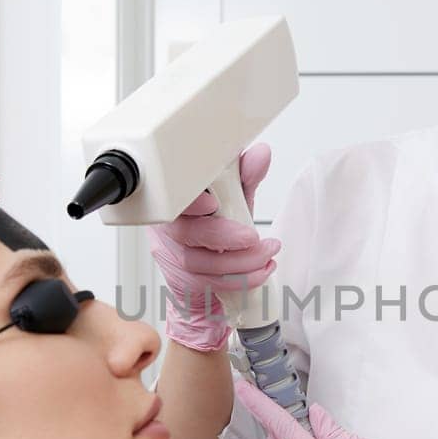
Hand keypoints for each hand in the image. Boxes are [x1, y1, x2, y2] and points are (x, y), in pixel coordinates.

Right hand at [147, 143, 279, 351]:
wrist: (210, 266)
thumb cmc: (218, 224)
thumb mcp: (234, 196)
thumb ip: (245, 177)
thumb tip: (260, 155)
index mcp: (178, 199)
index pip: (173, 197)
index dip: (190, 202)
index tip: (212, 203)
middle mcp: (170, 227)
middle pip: (184, 233)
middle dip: (222, 237)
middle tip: (252, 238)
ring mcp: (174, 255)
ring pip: (198, 262)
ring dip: (239, 262)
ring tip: (267, 254)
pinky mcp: (185, 280)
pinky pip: (209, 283)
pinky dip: (241, 279)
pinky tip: (261, 270)